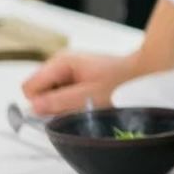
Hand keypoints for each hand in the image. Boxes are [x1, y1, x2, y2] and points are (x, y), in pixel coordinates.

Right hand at [21, 51, 144, 116]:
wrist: (144, 72)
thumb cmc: (120, 82)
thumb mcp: (88, 97)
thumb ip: (59, 102)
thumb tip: (32, 108)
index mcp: (60, 63)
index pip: (29, 88)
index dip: (40, 103)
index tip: (59, 111)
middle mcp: (60, 63)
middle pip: (38, 91)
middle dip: (52, 104)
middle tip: (77, 107)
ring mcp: (67, 70)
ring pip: (50, 95)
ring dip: (63, 104)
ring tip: (87, 102)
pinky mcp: (76, 77)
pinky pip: (62, 94)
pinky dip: (72, 101)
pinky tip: (89, 100)